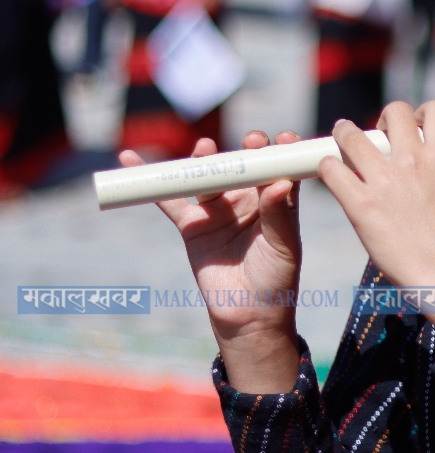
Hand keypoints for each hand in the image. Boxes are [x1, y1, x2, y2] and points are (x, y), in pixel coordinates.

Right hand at [120, 131, 303, 392]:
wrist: (247, 314)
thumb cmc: (275, 278)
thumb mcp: (283, 246)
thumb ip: (279, 214)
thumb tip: (281, 183)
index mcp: (275, 200)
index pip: (277, 168)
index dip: (279, 151)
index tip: (284, 138)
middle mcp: (247, 199)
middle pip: (242, 166)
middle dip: (244, 152)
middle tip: (251, 141)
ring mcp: (218, 209)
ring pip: (207, 177)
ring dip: (204, 160)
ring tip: (205, 148)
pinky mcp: (192, 224)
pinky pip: (169, 199)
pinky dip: (152, 181)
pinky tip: (132, 158)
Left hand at [320, 102, 434, 344]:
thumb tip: (424, 162)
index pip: (434, 109)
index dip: (421, 114)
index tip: (413, 127)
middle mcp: (413, 161)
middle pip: (393, 111)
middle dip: (384, 119)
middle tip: (378, 136)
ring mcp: (384, 181)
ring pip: (351, 134)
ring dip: (345, 134)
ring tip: (343, 141)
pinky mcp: (359, 205)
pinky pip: (331, 168)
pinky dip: (329, 167)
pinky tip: (333, 175)